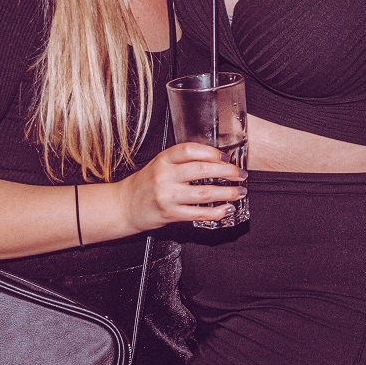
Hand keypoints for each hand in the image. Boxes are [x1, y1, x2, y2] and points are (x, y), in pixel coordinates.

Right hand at [120, 142, 244, 227]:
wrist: (124, 205)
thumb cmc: (146, 184)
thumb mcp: (160, 164)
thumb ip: (183, 161)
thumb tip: (216, 160)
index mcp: (163, 159)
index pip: (190, 150)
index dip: (212, 152)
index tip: (227, 157)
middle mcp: (165, 176)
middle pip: (201, 170)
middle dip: (227, 172)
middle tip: (241, 174)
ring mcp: (167, 196)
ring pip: (203, 193)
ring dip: (227, 193)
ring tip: (239, 192)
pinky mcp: (169, 214)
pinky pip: (198, 214)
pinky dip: (216, 212)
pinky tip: (226, 209)